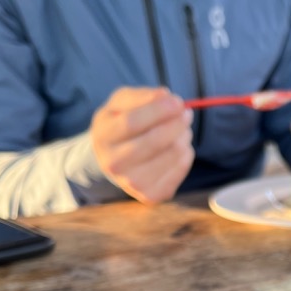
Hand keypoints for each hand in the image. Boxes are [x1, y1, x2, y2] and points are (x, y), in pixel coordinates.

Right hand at [90, 87, 193, 203]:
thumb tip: (166, 95)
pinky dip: (186, 154)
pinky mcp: (151, 195)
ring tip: (181, 130)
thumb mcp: (121, 104)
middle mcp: (114, 164)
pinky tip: (178, 148)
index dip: (158, 110)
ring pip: (173, 155)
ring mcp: (133, 184)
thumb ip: (142, 96)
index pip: (132, 122)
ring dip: (184, 137)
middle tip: (187, 114)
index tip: (178, 101)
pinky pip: (180, 170)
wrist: (114, 160)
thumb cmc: (120, 125)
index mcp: (103, 137)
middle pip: (155, 141)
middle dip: (177, 124)